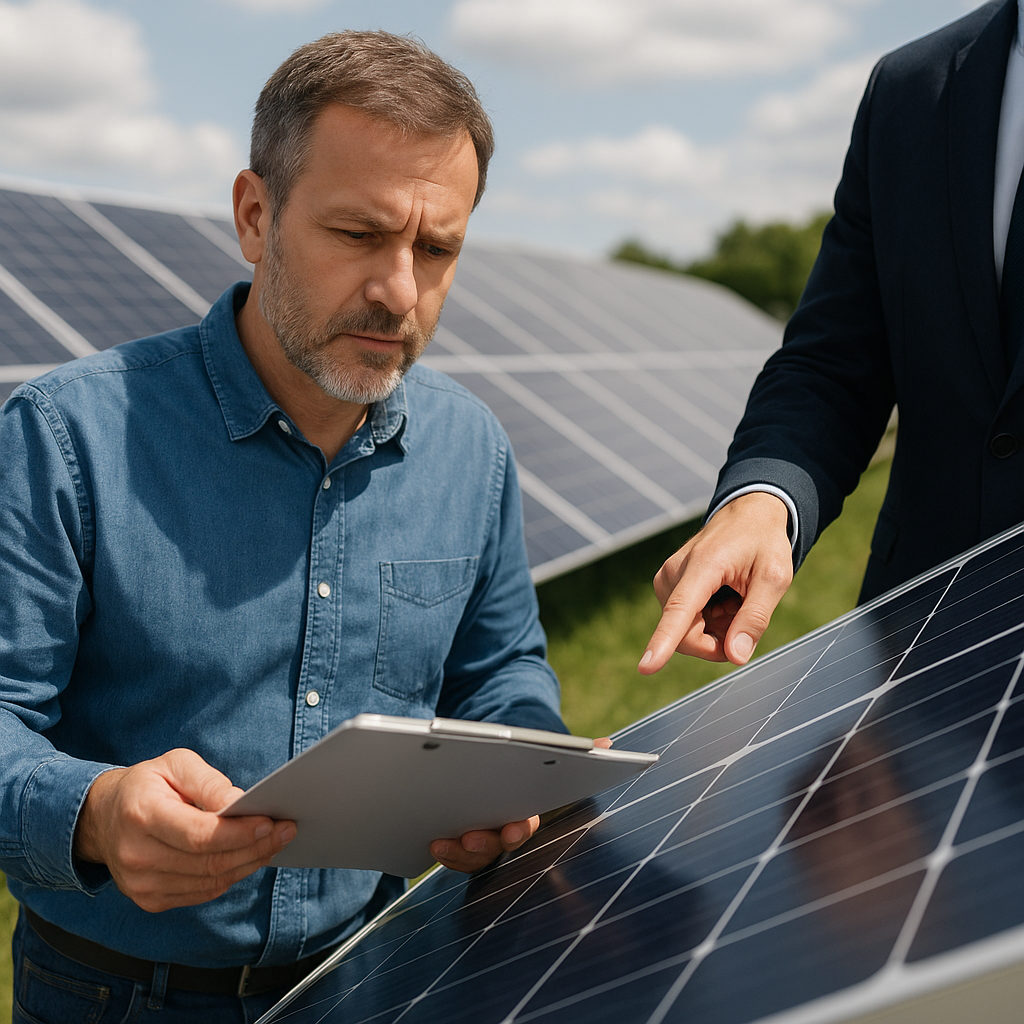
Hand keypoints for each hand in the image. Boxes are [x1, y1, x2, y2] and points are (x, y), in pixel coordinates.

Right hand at [74, 748, 295, 912]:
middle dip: (255, 848)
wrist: (102, 818)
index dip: (239, 833)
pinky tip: (248, 857)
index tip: (270, 822)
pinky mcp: (150, 900)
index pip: (199, 835)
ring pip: (210, 881)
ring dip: (249, 863)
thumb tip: (240, 803)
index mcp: (141, 815)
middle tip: (286, 831)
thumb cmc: (146, 785)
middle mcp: (137, 856)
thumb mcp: (175, 765)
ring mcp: (141, 884)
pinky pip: (202, 893)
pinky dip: (230, 876)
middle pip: (209, 862)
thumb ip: (209, 783)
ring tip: (274, 843)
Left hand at [428, 738, 611, 872]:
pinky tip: (432, 841)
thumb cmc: (521, 767)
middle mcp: (506, 833)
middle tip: (472, 836)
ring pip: (474, 857)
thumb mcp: (541, 756)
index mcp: (526, 813)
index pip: (526, 825)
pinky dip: (445, 854)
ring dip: (460, 853)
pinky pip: (453, 858)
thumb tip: (608, 745)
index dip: (520, 828)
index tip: (515, 827)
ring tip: (442, 840)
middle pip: (497, 845)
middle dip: (486, 843)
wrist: (493, 772)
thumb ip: (572, 753)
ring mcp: (484, 843)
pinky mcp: (461, 847)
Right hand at [638, 492, 792, 671]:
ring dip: (716, 628)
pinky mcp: (666, 584)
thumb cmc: (763, 542)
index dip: (663, 642)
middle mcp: (675, 572)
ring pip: (685, 632)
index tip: (646, 667)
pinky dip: (708, 620)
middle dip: (719, 641)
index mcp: (703, 565)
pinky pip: (684, 622)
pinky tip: (724, 597)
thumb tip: (736, 657)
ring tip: (736, 598)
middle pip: (686, 634)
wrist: (747, 514)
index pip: (680, 610)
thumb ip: (756, 617)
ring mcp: (667, 578)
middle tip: (747, 618)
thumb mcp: (775, 577)